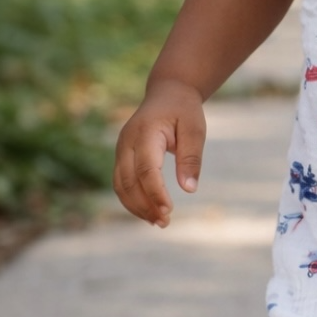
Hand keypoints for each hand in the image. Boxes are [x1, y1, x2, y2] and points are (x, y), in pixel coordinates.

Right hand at [113, 79, 206, 227]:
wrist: (167, 93)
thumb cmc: (184, 111)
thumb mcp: (195, 129)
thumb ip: (191, 158)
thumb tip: (189, 189)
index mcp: (146, 132)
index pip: (146, 168)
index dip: (155, 192)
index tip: (169, 210)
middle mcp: (127, 142)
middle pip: (128, 180)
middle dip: (145, 205)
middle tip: (166, 222)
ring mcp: (121, 150)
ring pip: (120, 185)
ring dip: (137, 207)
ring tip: (159, 222)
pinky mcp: (122, 157)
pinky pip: (121, 183)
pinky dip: (132, 200)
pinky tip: (149, 212)